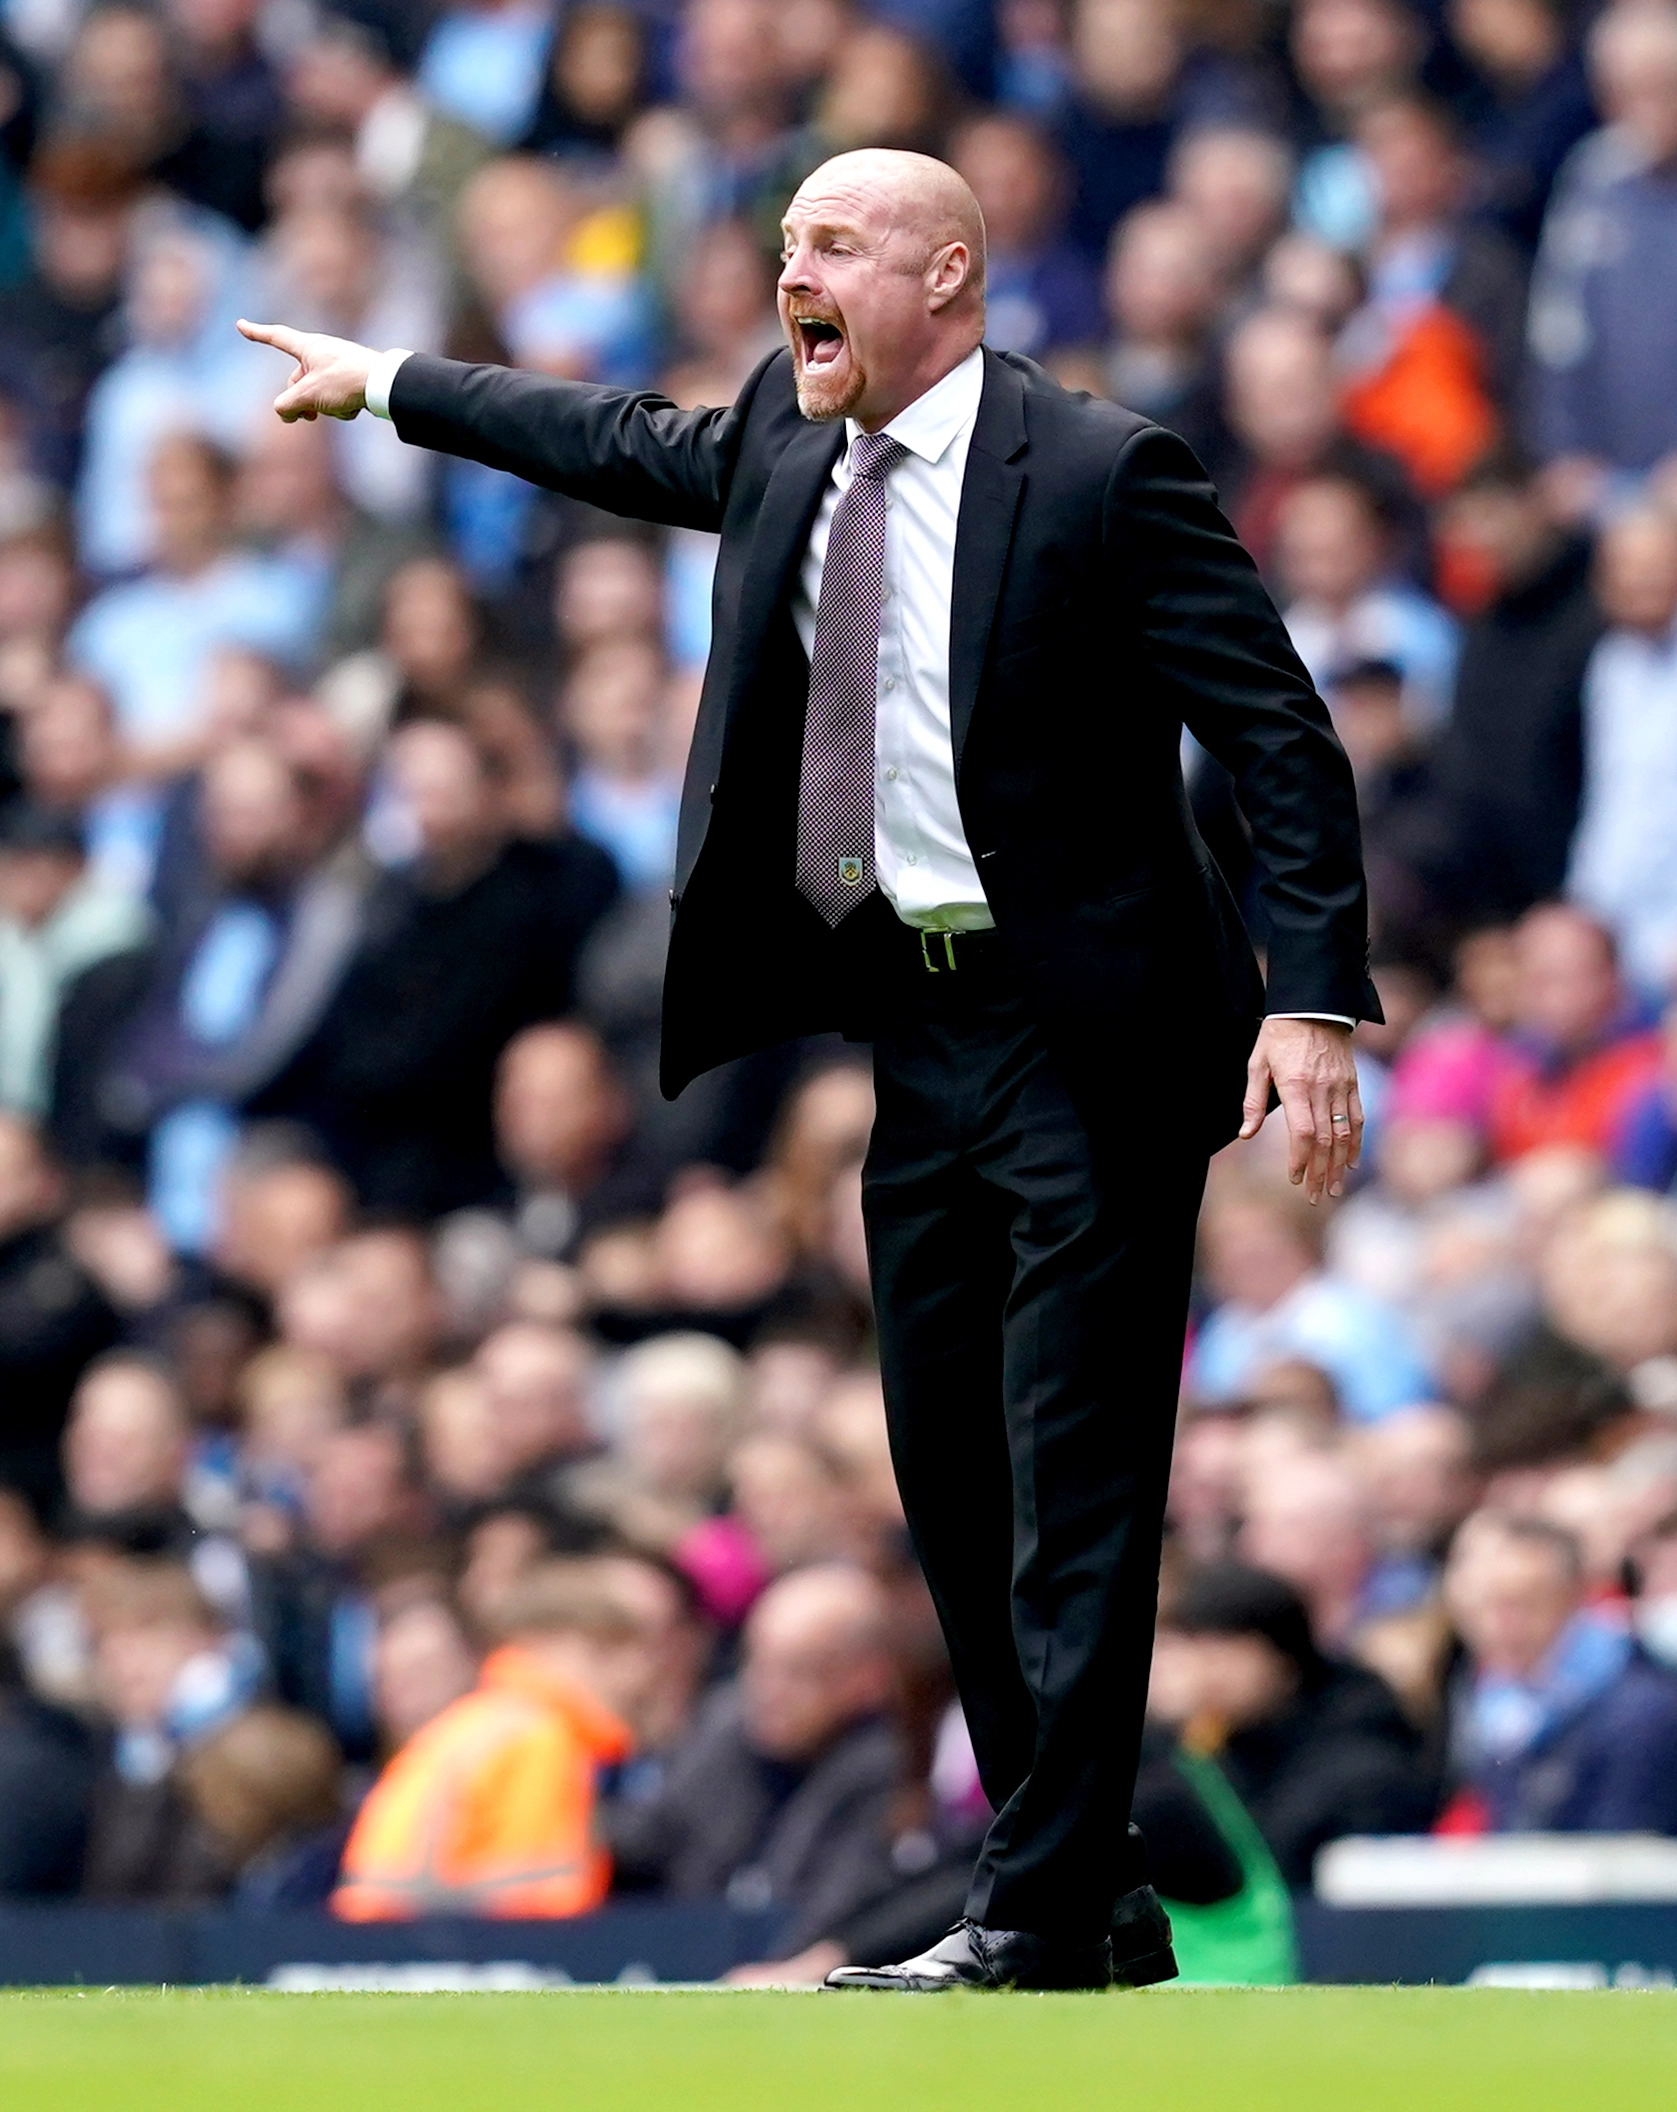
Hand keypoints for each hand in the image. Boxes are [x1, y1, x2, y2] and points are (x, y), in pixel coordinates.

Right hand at [237, 319, 376, 421]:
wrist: (385, 384)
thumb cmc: (345, 381)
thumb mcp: (308, 394)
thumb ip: (287, 404)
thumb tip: (283, 411)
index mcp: (308, 346)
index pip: (276, 337)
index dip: (257, 333)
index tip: (241, 325)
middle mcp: (322, 352)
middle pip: (298, 380)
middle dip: (301, 401)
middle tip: (308, 417)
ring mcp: (338, 365)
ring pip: (318, 393)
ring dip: (324, 406)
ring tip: (339, 407)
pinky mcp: (354, 379)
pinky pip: (337, 397)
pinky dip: (341, 406)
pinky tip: (355, 407)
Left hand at [1239, 1017, 1361, 1203]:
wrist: (1314, 1005)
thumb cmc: (1279, 1035)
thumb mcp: (1257, 1064)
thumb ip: (1253, 1101)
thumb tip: (1245, 1135)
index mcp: (1295, 1086)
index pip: (1303, 1132)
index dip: (1300, 1159)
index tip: (1294, 1179)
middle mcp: (1322, 1089)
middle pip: (1325, 1140)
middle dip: (1319, 1172)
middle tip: (1313, 1196)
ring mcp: (1341, 1087)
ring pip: (1344, 1133)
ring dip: (1338, 1165)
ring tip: (1332, 1189)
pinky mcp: (1352, 1083)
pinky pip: (1357, 1118)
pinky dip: (1356, 1143)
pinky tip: (1350, 1162)